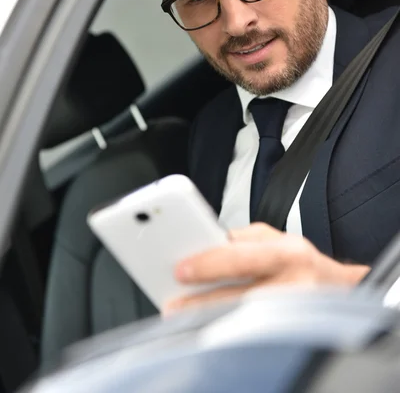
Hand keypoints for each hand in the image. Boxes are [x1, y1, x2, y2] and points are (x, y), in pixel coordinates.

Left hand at [164, 223, 369, 314]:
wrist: (343, 290)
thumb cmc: (303, 262)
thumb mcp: (278, 238)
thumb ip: (244, 239)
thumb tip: (207, 244)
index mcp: (287, 251)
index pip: (242, 256)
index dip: (208, 263)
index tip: (180, 269)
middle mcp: (294, 282)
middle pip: (241, 294)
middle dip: (202, 300)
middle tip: (173, 303)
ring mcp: (295, 311)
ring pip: (245, 318)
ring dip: (210, 318)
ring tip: (183, 317)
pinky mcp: (292, 331)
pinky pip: (254, 332)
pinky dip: (228, 329)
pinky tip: (210, 327)